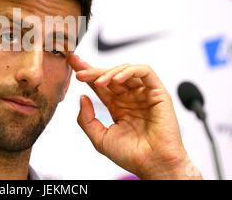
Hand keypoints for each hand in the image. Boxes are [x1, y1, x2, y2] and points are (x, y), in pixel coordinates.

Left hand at [68, 55, 201, 179]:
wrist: (153, 165)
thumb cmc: (131, 155)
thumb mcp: (99, 137)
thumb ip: (86, 119)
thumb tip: (82, 97)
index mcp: (117, 106)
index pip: (100, 85)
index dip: (87, 74)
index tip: (72, 66)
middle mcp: (130, 97)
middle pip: (110, 75)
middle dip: (93, 70)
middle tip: (79, 72)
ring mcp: (144, 94)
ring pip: (126, 71)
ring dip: (110, 72)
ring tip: (99, 82)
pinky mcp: (158, 92)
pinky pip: (145, 73)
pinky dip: (130, 71)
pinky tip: (117, 79)